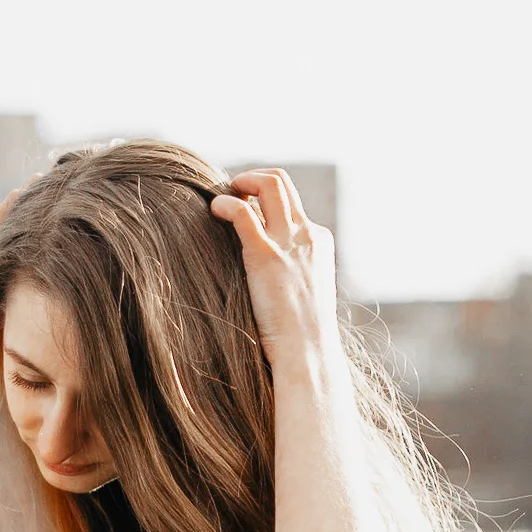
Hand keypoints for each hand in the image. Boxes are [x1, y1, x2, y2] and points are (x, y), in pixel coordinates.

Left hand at [211, 170, 341, 376]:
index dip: (263, 198)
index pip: (291, 202)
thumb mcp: (303, 293)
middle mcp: (307, 234)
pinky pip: (242, 211)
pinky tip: (213, 211)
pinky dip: (225, 203)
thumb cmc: (301, 335)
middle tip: (230, 192)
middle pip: (281, 181)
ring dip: (241, 181)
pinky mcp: (266, 255)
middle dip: (252, 178)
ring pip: (268, 184)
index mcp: (318, 242)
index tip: (244, 207)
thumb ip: (289, 272)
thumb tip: (263, 271)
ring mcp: (289, 242)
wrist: (308, 353)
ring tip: (221, 196)